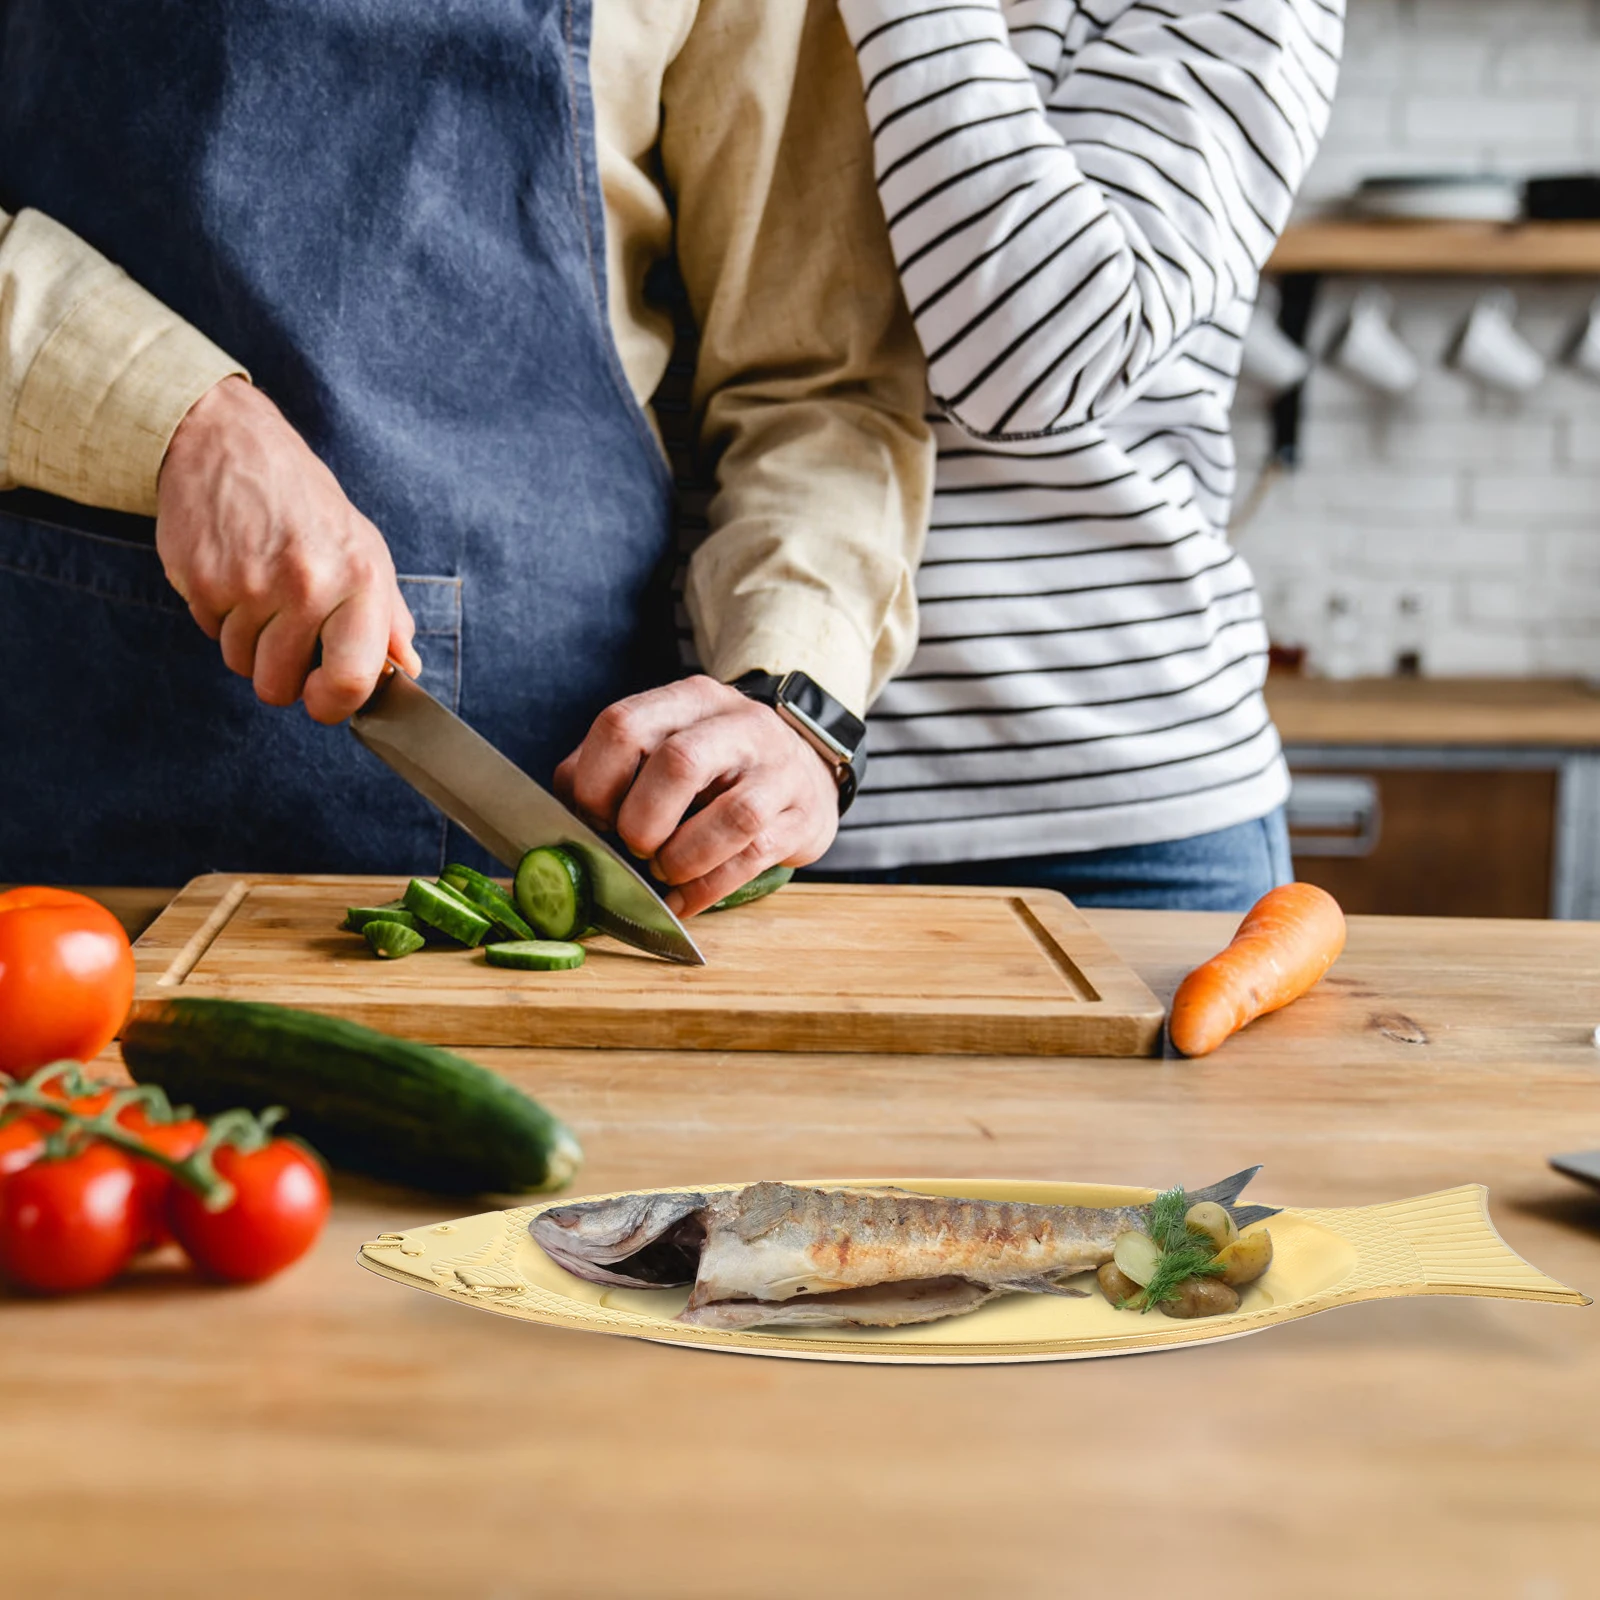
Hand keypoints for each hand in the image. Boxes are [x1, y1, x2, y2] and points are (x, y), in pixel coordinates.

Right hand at [156, 377, 420, 723]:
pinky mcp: (201, 580)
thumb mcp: (364, 548)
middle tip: (286, 628)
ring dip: (248, 642)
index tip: (323, 698)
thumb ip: (388, 616)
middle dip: (281, 671)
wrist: (227, 442)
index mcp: (360, 578)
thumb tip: (407, 669)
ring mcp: (249, 584)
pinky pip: (210, 634)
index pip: (352, 680)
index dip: (333, 705)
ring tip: (260, 591)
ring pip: (242, 665)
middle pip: (281, 686)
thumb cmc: (303, 501)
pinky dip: (219, 617)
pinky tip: (232, 574)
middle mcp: (307, 583)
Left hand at [554, 676, 840, 916]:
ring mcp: (777, 771)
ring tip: (665, 871)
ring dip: (682, 858)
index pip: (624, 725)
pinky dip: (707, 889)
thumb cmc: (715, 768)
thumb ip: (606, 767)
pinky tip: (683, 901)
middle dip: (642, 821)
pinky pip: (754, 858)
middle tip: (635, 845)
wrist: (803, 771)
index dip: (597, 782)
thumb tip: (562, 809)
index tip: (595, 816)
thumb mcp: (663, 744)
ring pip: (732, 816)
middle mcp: (738, 725)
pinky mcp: (801, 818)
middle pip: (678, 763)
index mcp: (689, 700)